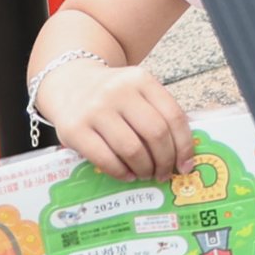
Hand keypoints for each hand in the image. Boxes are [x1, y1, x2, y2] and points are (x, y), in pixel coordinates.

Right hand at [40, 55, 193, 182]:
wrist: (69, 83)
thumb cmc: (112, 95)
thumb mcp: (137, 91)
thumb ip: (158, 112)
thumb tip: (183, 152)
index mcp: (141, 80)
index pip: (173, 116)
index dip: (184, 145)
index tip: (185, 165)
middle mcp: (119, 91)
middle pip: (155, 133)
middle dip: (165, 160)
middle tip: (164, 174)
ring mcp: (95, 109)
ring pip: (132, 149)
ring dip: (144, 168)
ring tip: (146, 174)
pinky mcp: (74, 130)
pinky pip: (106, 159)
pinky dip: (121, 173)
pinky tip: (127, 174)